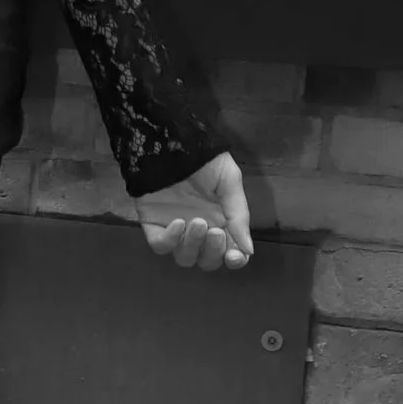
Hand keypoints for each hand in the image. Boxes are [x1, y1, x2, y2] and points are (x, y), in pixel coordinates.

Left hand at [136, 151, 254, 270]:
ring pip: (184, 257)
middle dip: (213, 251)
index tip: (235, 256)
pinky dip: (169, 240)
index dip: (234, 260)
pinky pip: (160, 246)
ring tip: (196, 221)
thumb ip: (239, 216)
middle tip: (215, 230)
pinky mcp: (153, 225)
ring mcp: (175, 231)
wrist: (172, 143)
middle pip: (207, 260)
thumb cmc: (205, 160)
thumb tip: (249, 250)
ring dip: (193, 245)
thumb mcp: (230, 181)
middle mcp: (199, 232)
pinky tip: (177, 223)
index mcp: (222, 222)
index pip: (230, 254)